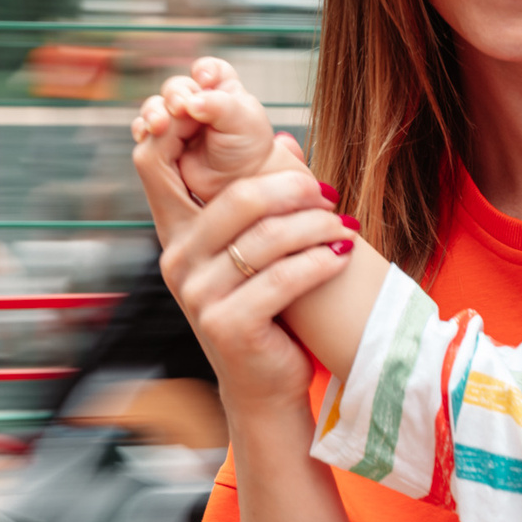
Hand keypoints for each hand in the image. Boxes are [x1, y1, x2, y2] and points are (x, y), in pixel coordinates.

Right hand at [132, 58, 284, 209]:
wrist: (239, 184)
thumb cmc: (248, 150)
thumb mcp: (243, 123)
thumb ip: (219, 106)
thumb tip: (192, 102)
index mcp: (223, 90)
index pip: (209, 69)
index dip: (204, 70)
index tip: (205, 80)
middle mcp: (198, 102)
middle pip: (177, 87)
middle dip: (175, 95)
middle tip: (180, 108)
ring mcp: (179, 122)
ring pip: (157, 106)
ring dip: (153, 112)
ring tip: (158, 125)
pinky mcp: (164, 141)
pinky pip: (145, 129)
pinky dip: (142, 130)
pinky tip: (146, 134)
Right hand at [132, 108, 356, 410]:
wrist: (263, 382)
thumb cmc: (264, 308)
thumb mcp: (252, 250)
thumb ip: (259, 200)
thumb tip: (287, 139)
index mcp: (178, 234)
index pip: (182, 173)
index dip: (220, 148)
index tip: (285, 156)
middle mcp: (178, 261)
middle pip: (241, 200)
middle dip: (295, 190)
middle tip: (329, 194)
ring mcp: (198, 295)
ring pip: (269, 239)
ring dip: (316, 228)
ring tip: (344, 227)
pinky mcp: (227, 324)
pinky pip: (284, 279)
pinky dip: (321, 263)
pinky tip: (343, 255)